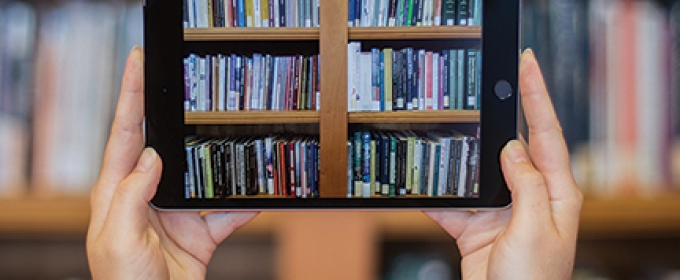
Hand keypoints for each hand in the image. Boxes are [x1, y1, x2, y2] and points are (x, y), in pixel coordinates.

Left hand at [86, 47, 258, 279]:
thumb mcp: (118, 240)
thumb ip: (131, 195)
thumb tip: (150, 155)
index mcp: (118, 193)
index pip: (125, 134)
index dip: (130, 95)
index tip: (138, 62)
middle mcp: (147, 197)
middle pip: (164, 144)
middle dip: (175, 112)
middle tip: (187, 80)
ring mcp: (175, 213)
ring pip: (202, 174)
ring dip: (219, 159)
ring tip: (234, 132)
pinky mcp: (199, 232)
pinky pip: (226, 212)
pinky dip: (245, 207)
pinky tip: (260, 197)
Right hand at [425, 49, 582, 278]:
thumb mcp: (534, 229)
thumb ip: (526, 184)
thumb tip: (513, 147)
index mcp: (555, 193)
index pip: (547, 134)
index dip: (536, 97)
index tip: (525, 66)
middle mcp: (529, 197)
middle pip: (509, 147)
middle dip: (494, 119)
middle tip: (479, 89)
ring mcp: (500, 211)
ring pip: (475, 173)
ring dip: (458, 160)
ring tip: (443, 134)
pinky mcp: (476, 227)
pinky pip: (452, 205)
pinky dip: (435, 199)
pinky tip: (421, 189)